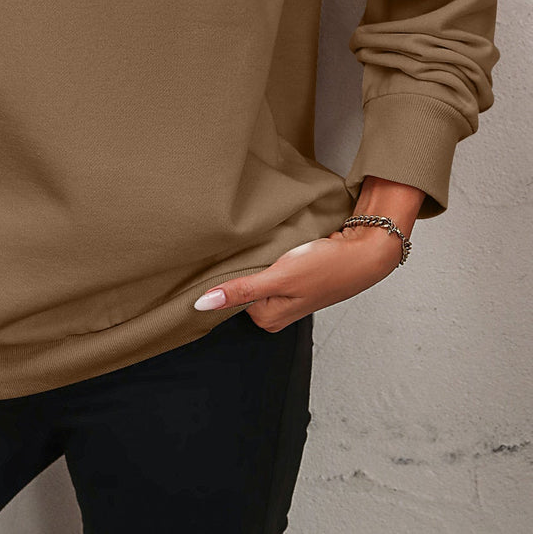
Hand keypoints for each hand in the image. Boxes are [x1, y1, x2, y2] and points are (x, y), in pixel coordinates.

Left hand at [193, 225, 403, 332]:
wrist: (364, 252)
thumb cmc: (327, 267)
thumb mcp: (280, 277)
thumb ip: (241, 291)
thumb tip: (201, 305)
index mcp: (268, 318)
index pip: (230, 296)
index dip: (228, 276)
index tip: (228, 259)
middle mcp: (276, 310)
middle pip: (243, 285)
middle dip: (245, 266)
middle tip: (256, 251)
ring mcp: (287, 295)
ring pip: (258, 274)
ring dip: (259, 259)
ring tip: (269, 248)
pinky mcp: (296, 279)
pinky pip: (272, 266)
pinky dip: (272, 255)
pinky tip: (279, 247)